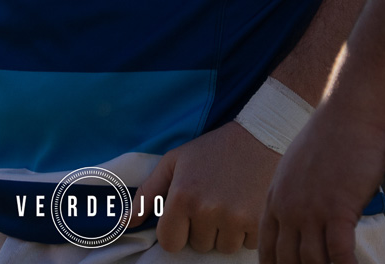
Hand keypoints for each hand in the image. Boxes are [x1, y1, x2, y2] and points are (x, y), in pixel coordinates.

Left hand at [132, 120, 277, 252]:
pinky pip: (245, 245)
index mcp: (183, 196)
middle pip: (197, 245)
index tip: (186, 215)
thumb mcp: (175, 162)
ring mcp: (235, 219)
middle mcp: (207, 210)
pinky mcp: (258, 223)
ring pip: (222, 248)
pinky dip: (245, 231)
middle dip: (202, 228)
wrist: (260, 137)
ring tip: (229, 202)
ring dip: (224, 232)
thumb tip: (124, 223)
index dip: (176, 231)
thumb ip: (148, 194)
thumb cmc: (212, 150)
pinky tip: (245, 205)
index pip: (170, 243)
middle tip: (212, 200)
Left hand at [259, 99, 384, 263]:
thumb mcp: (296, 166)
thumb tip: (302, 216)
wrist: (349, 114)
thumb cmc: (328, 137)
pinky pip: (338, 254)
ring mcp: (311, 211)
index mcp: (276, 198)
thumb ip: (294, 194)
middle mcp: (288, 208)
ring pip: (312, 261)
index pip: (267, 247)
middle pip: (288, 259)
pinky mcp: (337, 211)